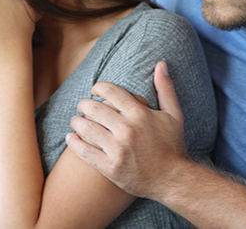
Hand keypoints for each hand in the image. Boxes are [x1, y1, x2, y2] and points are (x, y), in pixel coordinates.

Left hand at [66, 62, 188, 199]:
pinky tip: (71, 137)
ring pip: (86, 127)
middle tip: (83, 105)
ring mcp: (117, 149)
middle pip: (93, 107)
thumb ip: (165, 88)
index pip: (110, 91)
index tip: (94, 90)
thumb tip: (161, 64)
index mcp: (139, 113)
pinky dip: (74, 142)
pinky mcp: (110, 167)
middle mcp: (126, 129)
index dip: (98, 87)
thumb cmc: (172, 145)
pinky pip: (84, 151)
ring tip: (76, 120)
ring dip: (77, 121)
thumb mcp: (174, 114)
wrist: (173, 180)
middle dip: (84, 103)